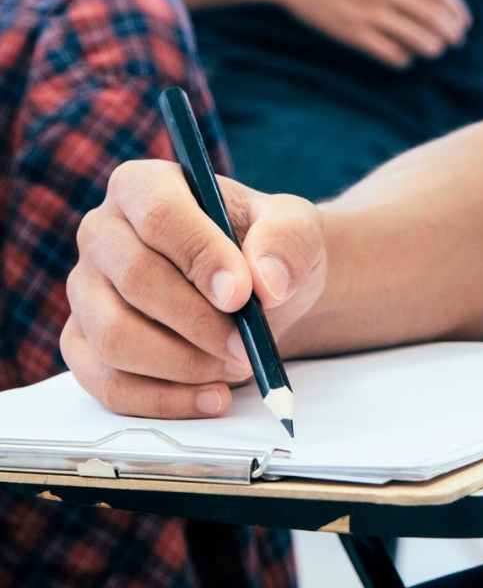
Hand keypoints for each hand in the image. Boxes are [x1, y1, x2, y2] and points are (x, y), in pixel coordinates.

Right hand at [61, 161, 326, 418]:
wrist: (259, 293)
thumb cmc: (266, 250)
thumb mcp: (294, 230)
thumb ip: (286, 242)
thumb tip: (267, 281)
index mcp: (143, 187)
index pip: (160, 216)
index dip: (201, 258)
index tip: (242, 295)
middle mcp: (101, 233)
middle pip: (135, 281)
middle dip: (199, 323)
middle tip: (247, 346)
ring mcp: (86, 292)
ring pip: (115, 338)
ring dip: (183, 364)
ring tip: (236, 366)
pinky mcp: (84, 345)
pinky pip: (108, 384)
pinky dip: (165, 400)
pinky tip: (212, 396)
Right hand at [268, 0, 470, 68]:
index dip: (457, 12)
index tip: (464, 23)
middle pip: (436, 19)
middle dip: (451, 34)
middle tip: (455, 41)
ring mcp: (371, 13)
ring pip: (419, 40)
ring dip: (432, 48)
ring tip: (434, 50)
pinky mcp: (354, 34)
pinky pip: (393, 54)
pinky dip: (404, 59)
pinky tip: (406, 57)